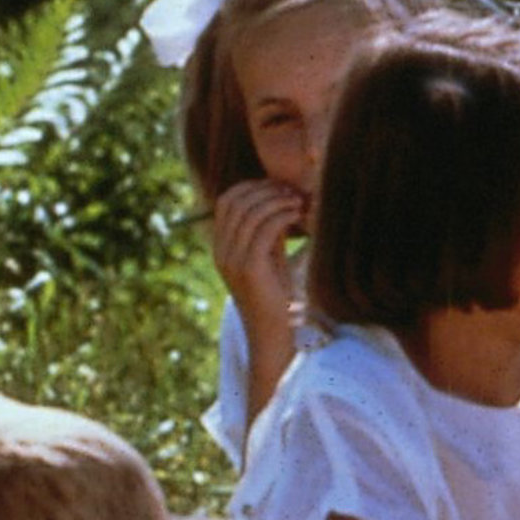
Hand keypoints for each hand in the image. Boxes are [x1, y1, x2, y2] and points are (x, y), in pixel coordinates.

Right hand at [210, 176, 306, 334]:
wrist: (273, 332)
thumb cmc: (277, 295)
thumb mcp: (271, 257)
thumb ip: (270, 232)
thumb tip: (281, 201)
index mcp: (221, 246)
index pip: (226, 202)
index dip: (252, 188)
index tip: (279, 186)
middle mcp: (221, 251)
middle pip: (235, 202)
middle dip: (265, 190)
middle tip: (291, 191)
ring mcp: (232, 260)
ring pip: (249, 213)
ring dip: (277, 201)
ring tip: (298, 202)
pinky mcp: (249, 268)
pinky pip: (263, 230)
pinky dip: (282, 217)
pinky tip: (298, 216)